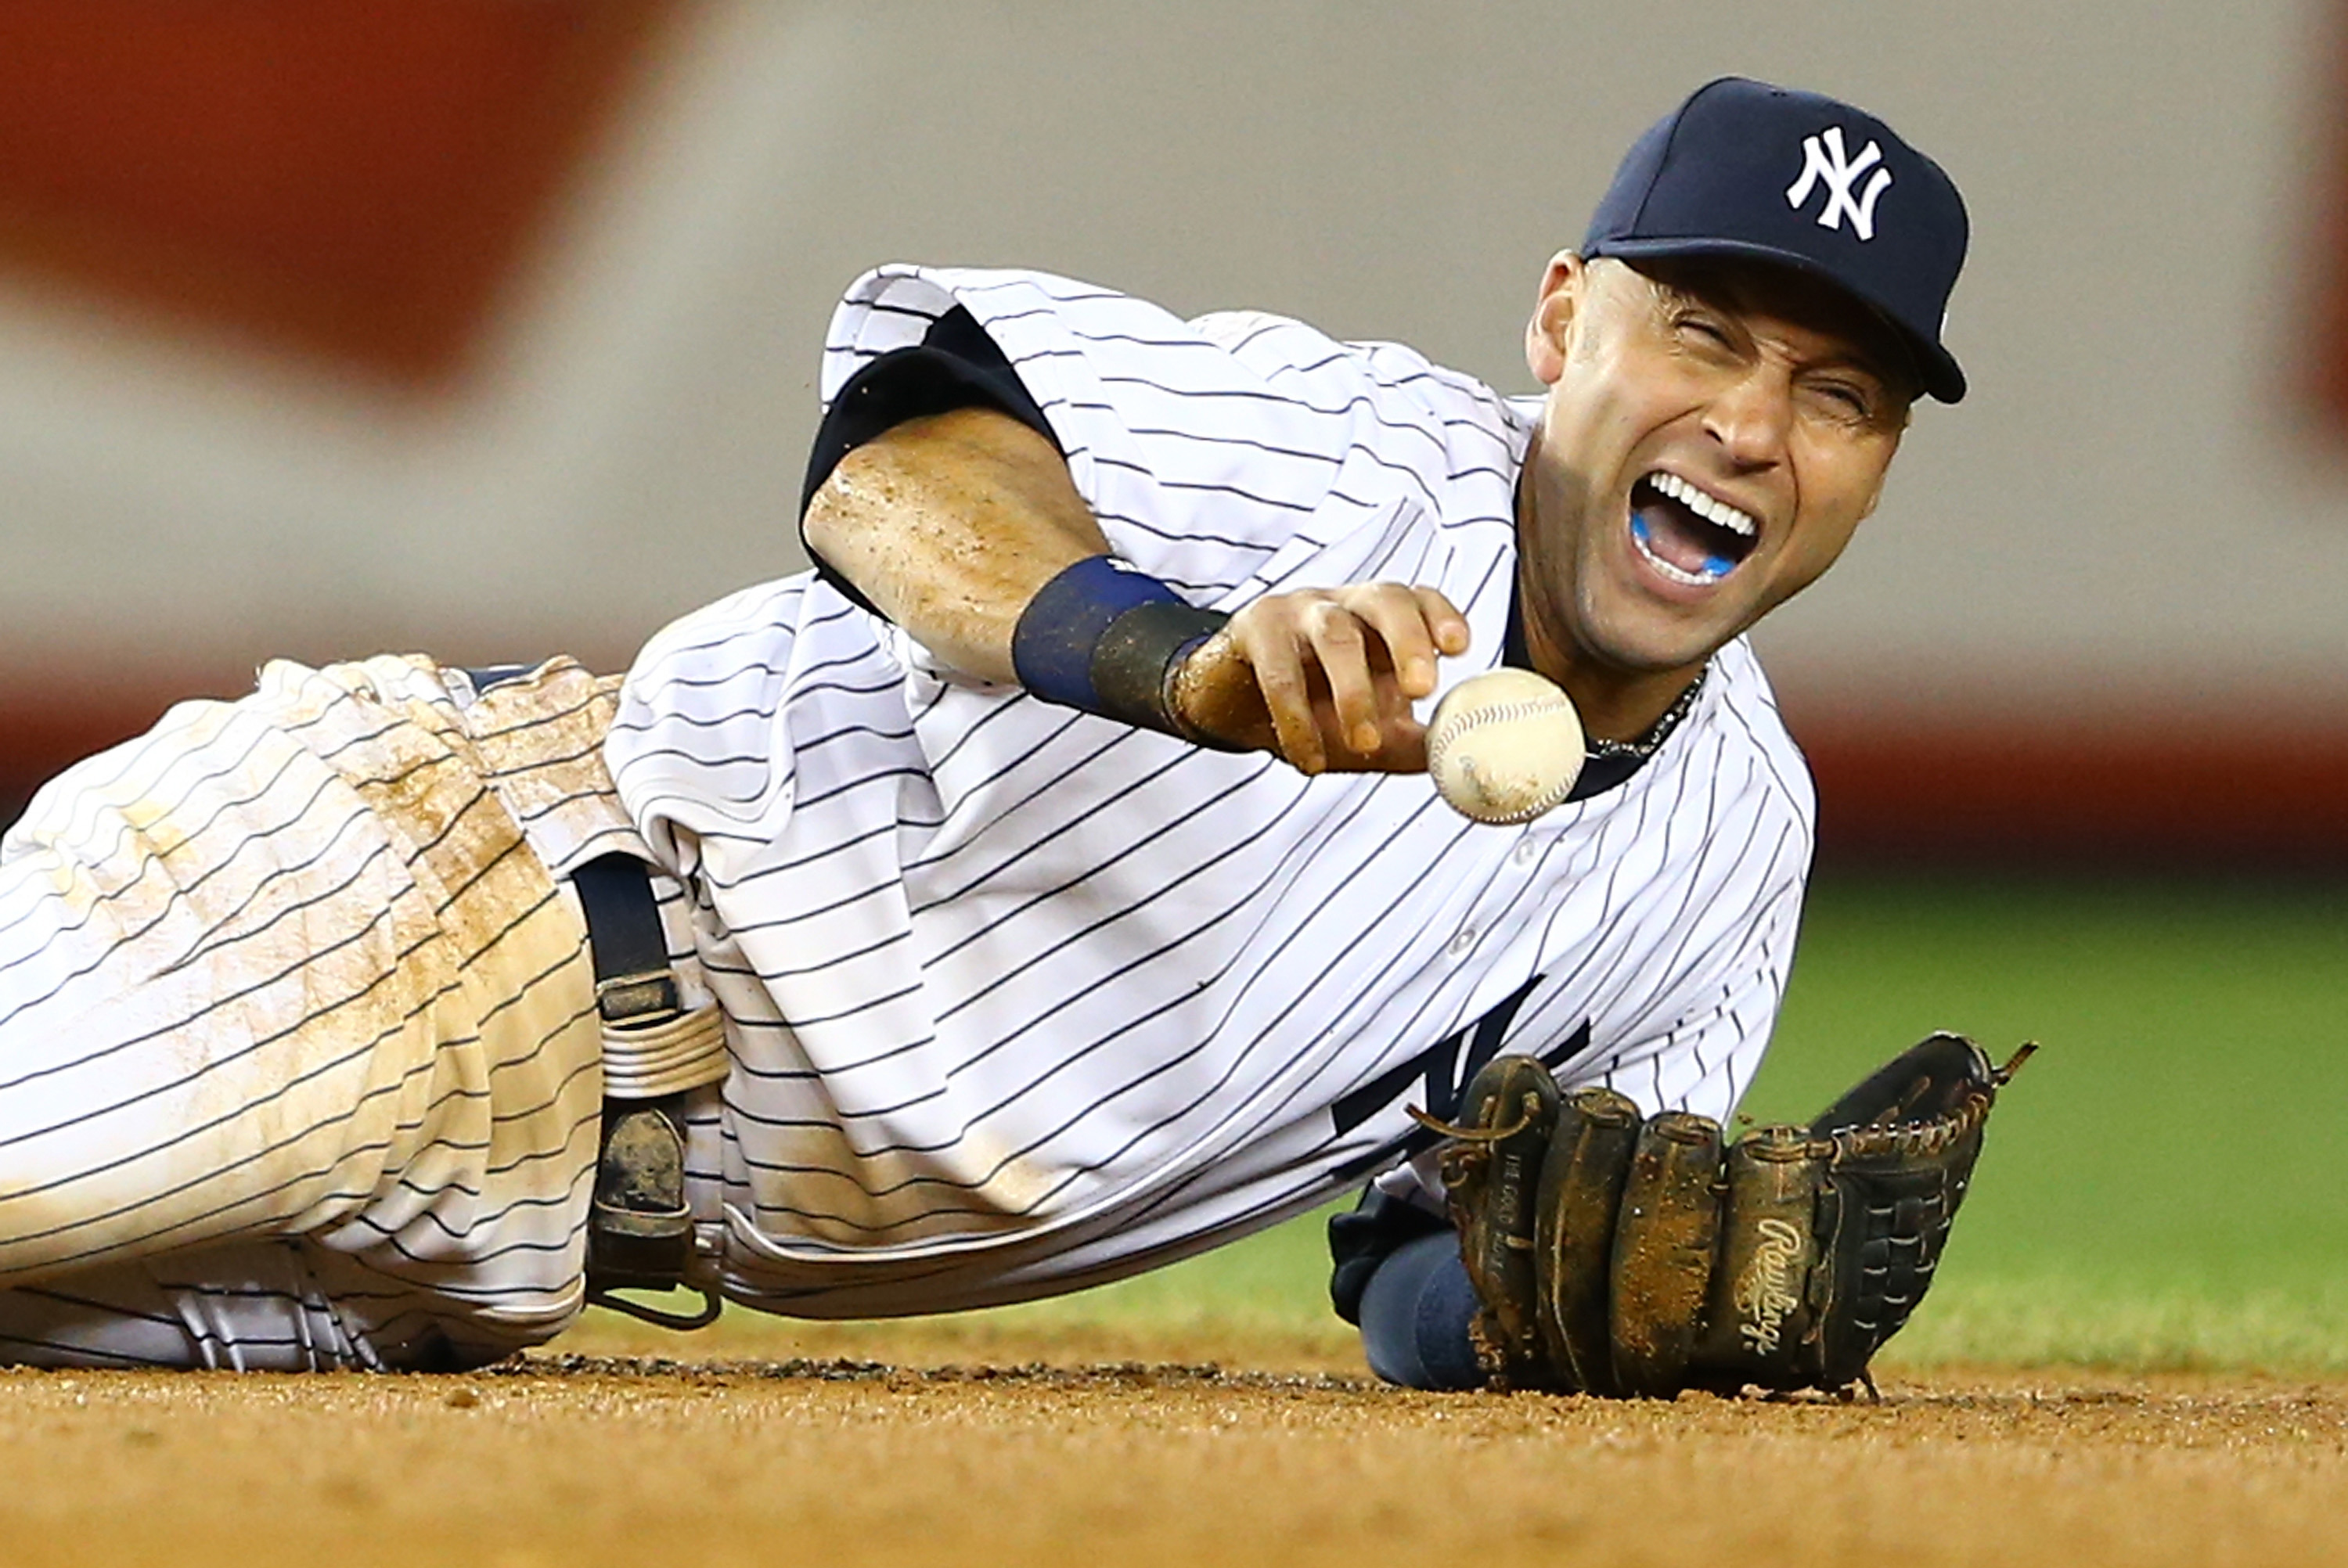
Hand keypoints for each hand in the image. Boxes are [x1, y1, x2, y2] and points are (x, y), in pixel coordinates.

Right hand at [1169, 584, 1469, 772]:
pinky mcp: (1255, 629)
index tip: (1460, 648)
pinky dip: (1298, 720)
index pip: (1419, 600)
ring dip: (1354, 691)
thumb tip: (1459, 763)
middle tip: (1423, 689)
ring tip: (1365, 745)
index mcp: (1382, 618)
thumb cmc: (1314, 707)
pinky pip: (1281, 671)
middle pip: (1386, 600)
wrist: (1233, 705)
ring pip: (1335, 634)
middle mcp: (1346, 604)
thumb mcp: (1374, 727)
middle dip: (1409, 641)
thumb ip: (1417, 743)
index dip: (1441, 617)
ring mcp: (1299, 609)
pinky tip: (1309, 759)